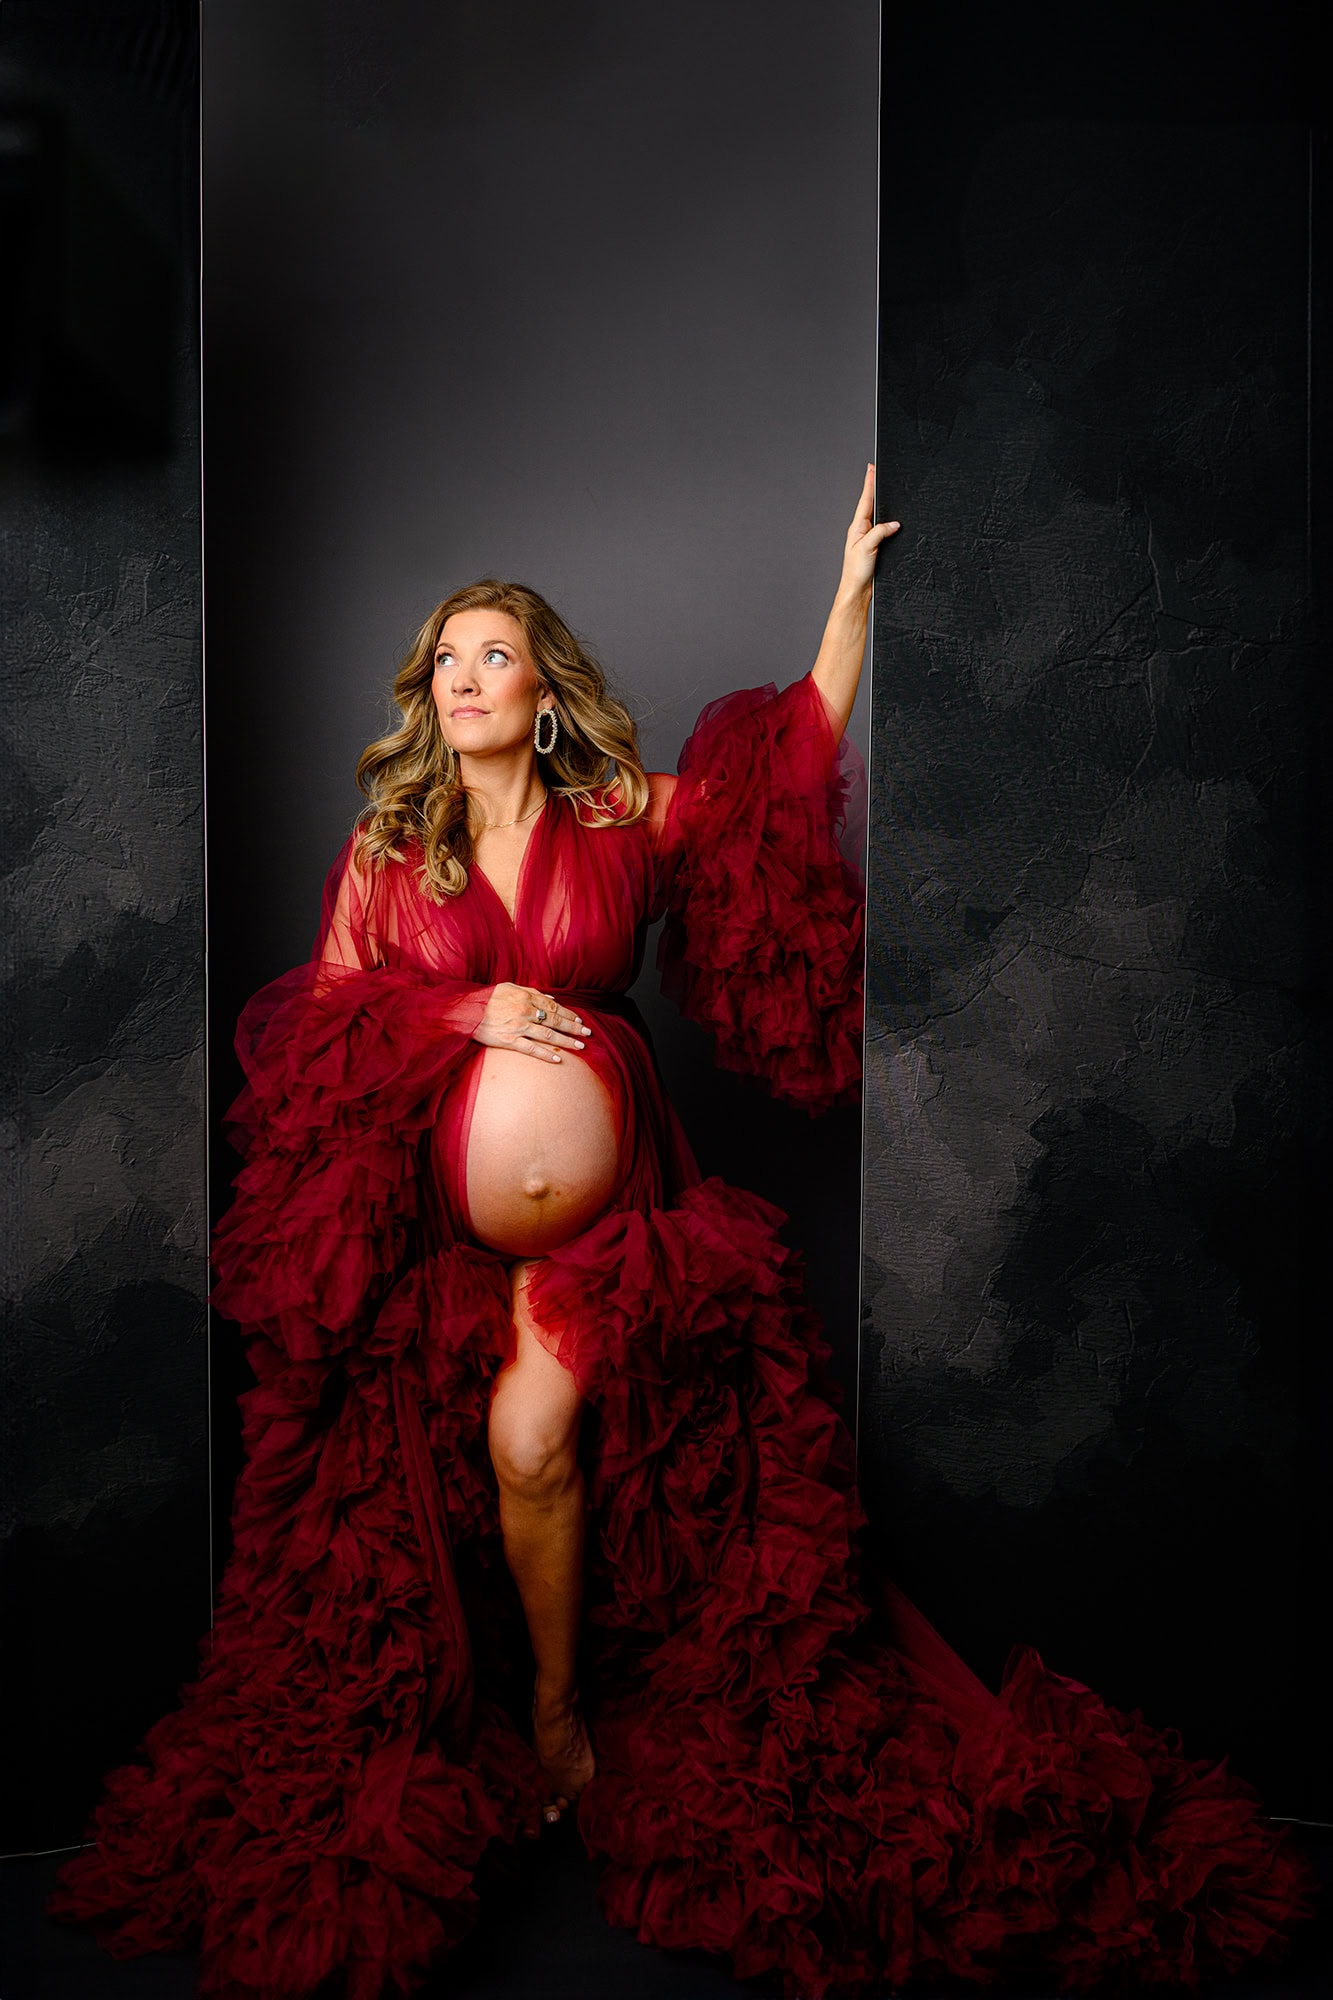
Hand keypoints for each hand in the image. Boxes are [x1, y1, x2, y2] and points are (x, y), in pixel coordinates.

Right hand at [472, 983, 589, 1061]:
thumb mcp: (509, 987)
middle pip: (555, 1021)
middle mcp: (525, 1011)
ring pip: (548, 1035)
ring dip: (566, 1042)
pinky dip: (546, 1054)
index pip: (554, 1006)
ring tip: (580, 1047)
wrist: (464, 1010)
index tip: (580, 1020)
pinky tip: (558, 1059)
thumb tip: (551, 998)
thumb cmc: (486, 998)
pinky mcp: (509, 1041)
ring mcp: (518, 1027)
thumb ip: (531, 991)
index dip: (569, 1014)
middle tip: (588, 1035)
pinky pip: (532, 1049)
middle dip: (574, 1028)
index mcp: (526, 997)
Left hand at [838, 462, 899, 599]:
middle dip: (874, 487)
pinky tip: (892, 517)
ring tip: (882, 487)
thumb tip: (894, 523)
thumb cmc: (856, 572)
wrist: (857, 591)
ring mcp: (869, 538)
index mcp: (857, 527)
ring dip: (880, 502)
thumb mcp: (867, 547)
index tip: (871, 468)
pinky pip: (883, 529)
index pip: (865, 500)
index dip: (868, 483)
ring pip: (878, 516)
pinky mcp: (876, 547)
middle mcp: (862, 530)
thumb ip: (880, 532)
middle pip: (870, 504)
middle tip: (875, 470)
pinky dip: (888, 520)